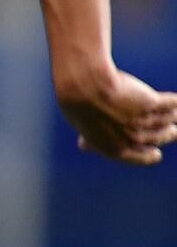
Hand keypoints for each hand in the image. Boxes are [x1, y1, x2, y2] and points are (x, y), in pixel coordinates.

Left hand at [56, 62, 176, 165]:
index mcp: (115, 149)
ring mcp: (144, 120)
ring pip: (167, 120)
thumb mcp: (84, 127)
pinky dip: (174, 101)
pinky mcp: (152, 102)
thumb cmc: (79, 106)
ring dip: (172, 116)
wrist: (85, 88)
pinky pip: (171, 103)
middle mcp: (133, 138)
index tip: (156, 155)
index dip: (149, 156)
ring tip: (174, 113)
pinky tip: (175, 99)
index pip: (139, 158)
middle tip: (172, 132)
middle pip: (159, 138)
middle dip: (166, 135)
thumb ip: (91, 139)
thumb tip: (83, 146)